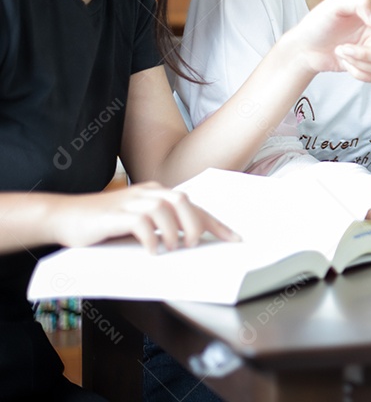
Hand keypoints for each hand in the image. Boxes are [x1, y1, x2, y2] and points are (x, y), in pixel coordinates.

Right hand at [48, 183, 237, 253]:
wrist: (64, 217)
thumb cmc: (103, 225)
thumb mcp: (137, 224)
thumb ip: (160, 227)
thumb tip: (189, 244)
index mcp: (155, 193)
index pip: (194, 206)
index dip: (216, 222)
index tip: (234, 239)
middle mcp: (146, 192)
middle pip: (183, 201)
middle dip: (196, 224)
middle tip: (193, 245)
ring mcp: (130, 201)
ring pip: (166, 207)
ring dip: (174, 231)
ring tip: (173, 248)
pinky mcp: (115, 213)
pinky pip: (141, 222)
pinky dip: (151, 237)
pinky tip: (151, 251)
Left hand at [287, 0, 370, 81]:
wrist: (303, 47)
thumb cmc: (319, 22)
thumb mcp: (335, 4)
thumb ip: (359, 4)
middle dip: (369, 55)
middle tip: (345, 50)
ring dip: (358, 63)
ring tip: (340, 53)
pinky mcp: (367, 69)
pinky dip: (356, 73)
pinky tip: (343, 63)